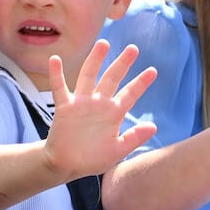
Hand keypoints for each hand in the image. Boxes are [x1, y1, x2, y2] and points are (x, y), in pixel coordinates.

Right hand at [41, 40, 157, 181]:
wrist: (67, 165)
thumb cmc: (92, 159)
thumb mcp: (117, 150)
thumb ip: (134, 138)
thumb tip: (154, 126)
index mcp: (113, 113)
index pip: (129, 94)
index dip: (141, 83)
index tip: (153, 70)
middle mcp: (99, 104)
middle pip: (111, 79)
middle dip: (122, 64)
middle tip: (133, 48)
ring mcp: (81, 103)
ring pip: (89, 77)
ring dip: (95, 60)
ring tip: (104, 43)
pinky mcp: (64, 108)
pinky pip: (59, 88)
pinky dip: (56, 74)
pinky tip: (55, 59)